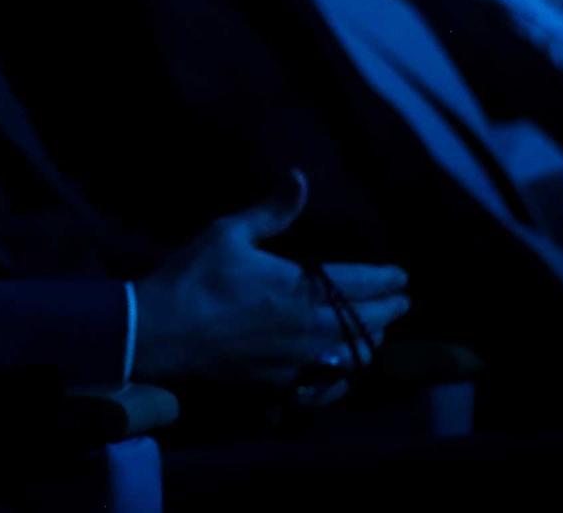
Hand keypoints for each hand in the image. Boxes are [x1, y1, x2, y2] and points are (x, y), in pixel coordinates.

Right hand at [132, 171, 410, 386]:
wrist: (161, 332)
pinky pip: (328, 386)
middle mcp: (310, 328)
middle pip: (368, 322)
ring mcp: (298, 361)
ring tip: (376, 332)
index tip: (401, 275)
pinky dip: (344, 376)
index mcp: (302, 288)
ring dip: (371, 341)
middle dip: (390, 309)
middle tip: (400, 301)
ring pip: (355, 357)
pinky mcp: (281, 383)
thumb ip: (271, 210)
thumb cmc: (195, 277)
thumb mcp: (229, 232)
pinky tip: (343, 371)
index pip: (362, 283)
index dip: (387, 278)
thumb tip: (300, 177)